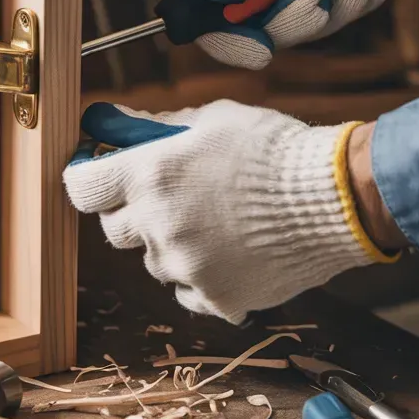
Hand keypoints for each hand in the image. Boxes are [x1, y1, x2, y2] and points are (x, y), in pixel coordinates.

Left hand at [63, 101, 400, 322]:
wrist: (337, 198)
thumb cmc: (274, 149)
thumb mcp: (211, 119)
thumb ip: (154, 127)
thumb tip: (111, 121)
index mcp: (151, 176)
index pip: (81, 187)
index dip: (87, 179)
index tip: (97, 175)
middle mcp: (159, 225)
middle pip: (112, 229)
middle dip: (132, 212)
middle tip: (168, 197)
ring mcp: (185, 267)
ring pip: (153, 262)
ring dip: (170, 244)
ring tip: (216, 223)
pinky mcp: (216, 298)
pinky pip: (187, 291)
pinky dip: (201, 276)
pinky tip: (231, 251)